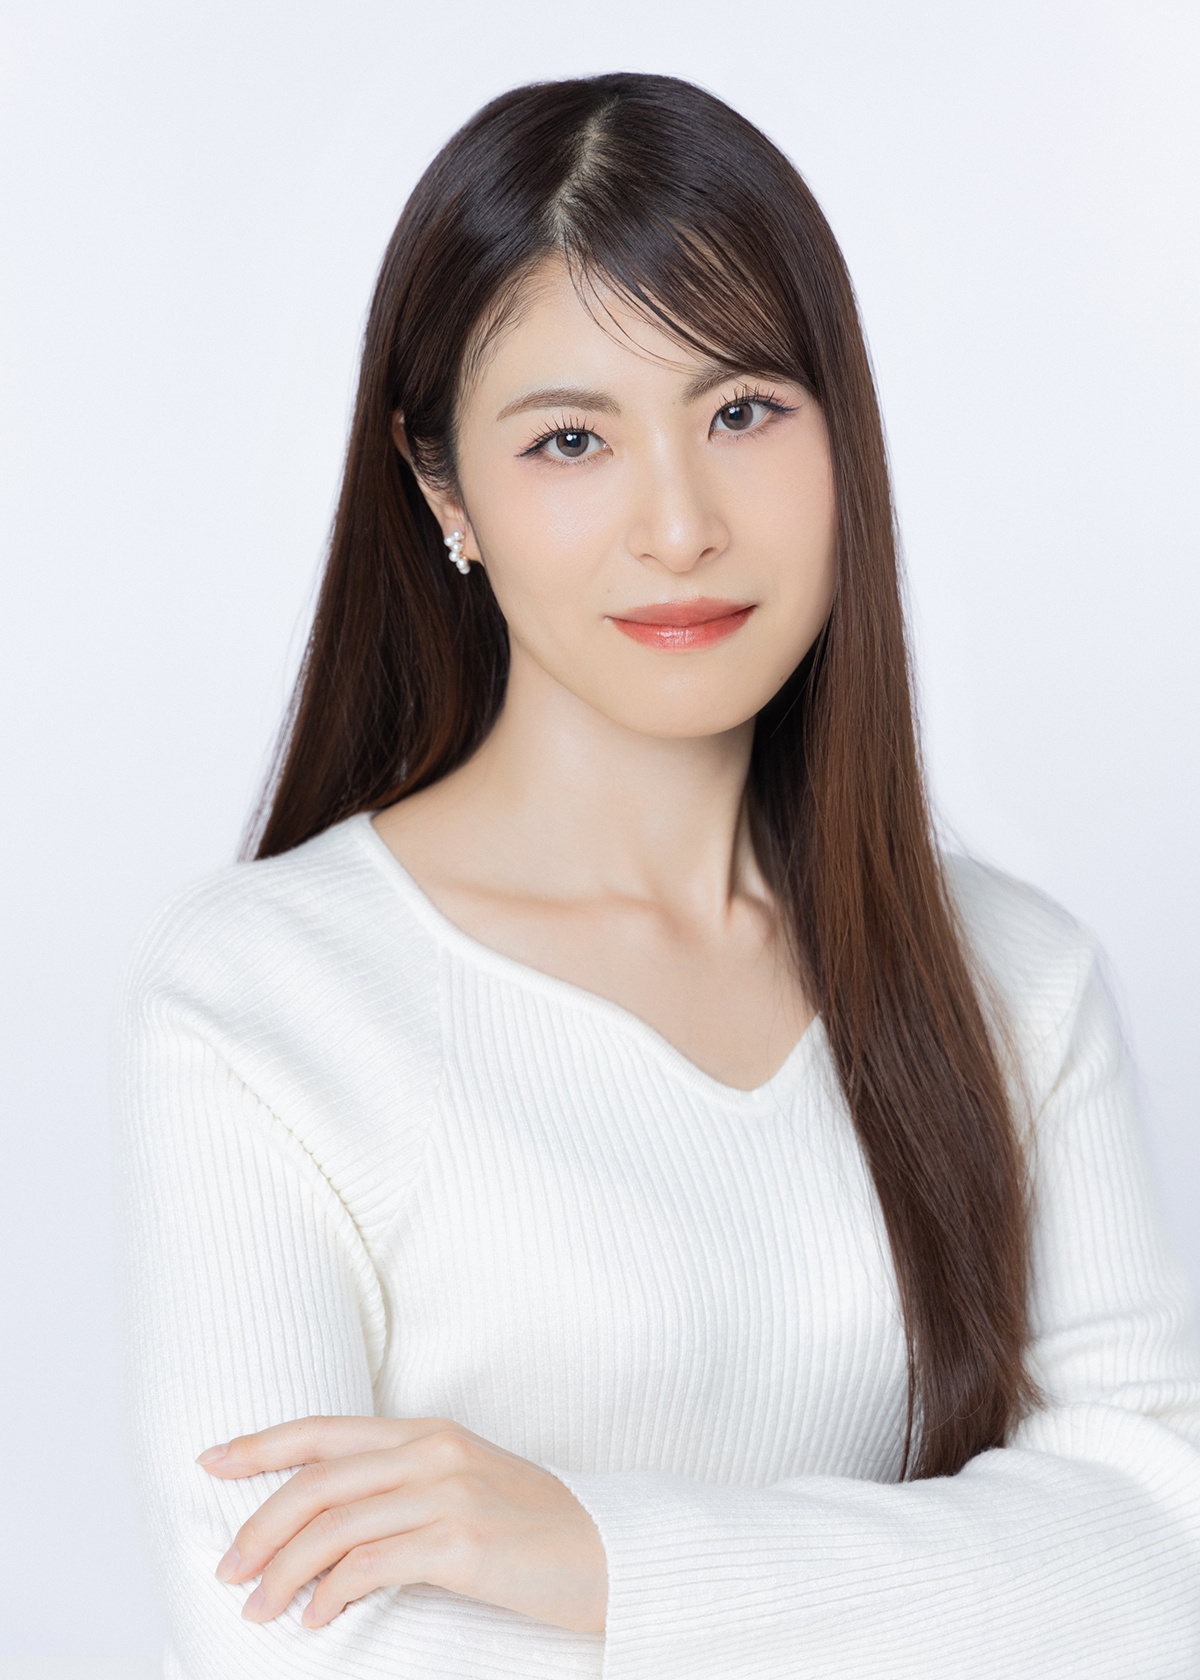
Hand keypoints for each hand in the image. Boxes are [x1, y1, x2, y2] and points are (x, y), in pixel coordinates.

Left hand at [196, 1414, 606, 1633]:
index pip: (325, 1429)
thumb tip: (330, 1526)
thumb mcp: (465, 1488)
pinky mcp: (461, 1542)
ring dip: (282, 1571)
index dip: (262, 1443)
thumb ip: (404, 1488)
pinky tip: (316, 1618)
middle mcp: (433, 1451)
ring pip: (334, 1523)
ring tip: (256, 1607)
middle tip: (227, 1570)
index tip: (211, 1461)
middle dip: (258, 1525)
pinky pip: (370, 1564)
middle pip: (317, 1480)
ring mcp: (448, 1492)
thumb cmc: (534, 1532)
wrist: (612, 1553)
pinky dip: (329, 1592)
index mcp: (429, 1432)